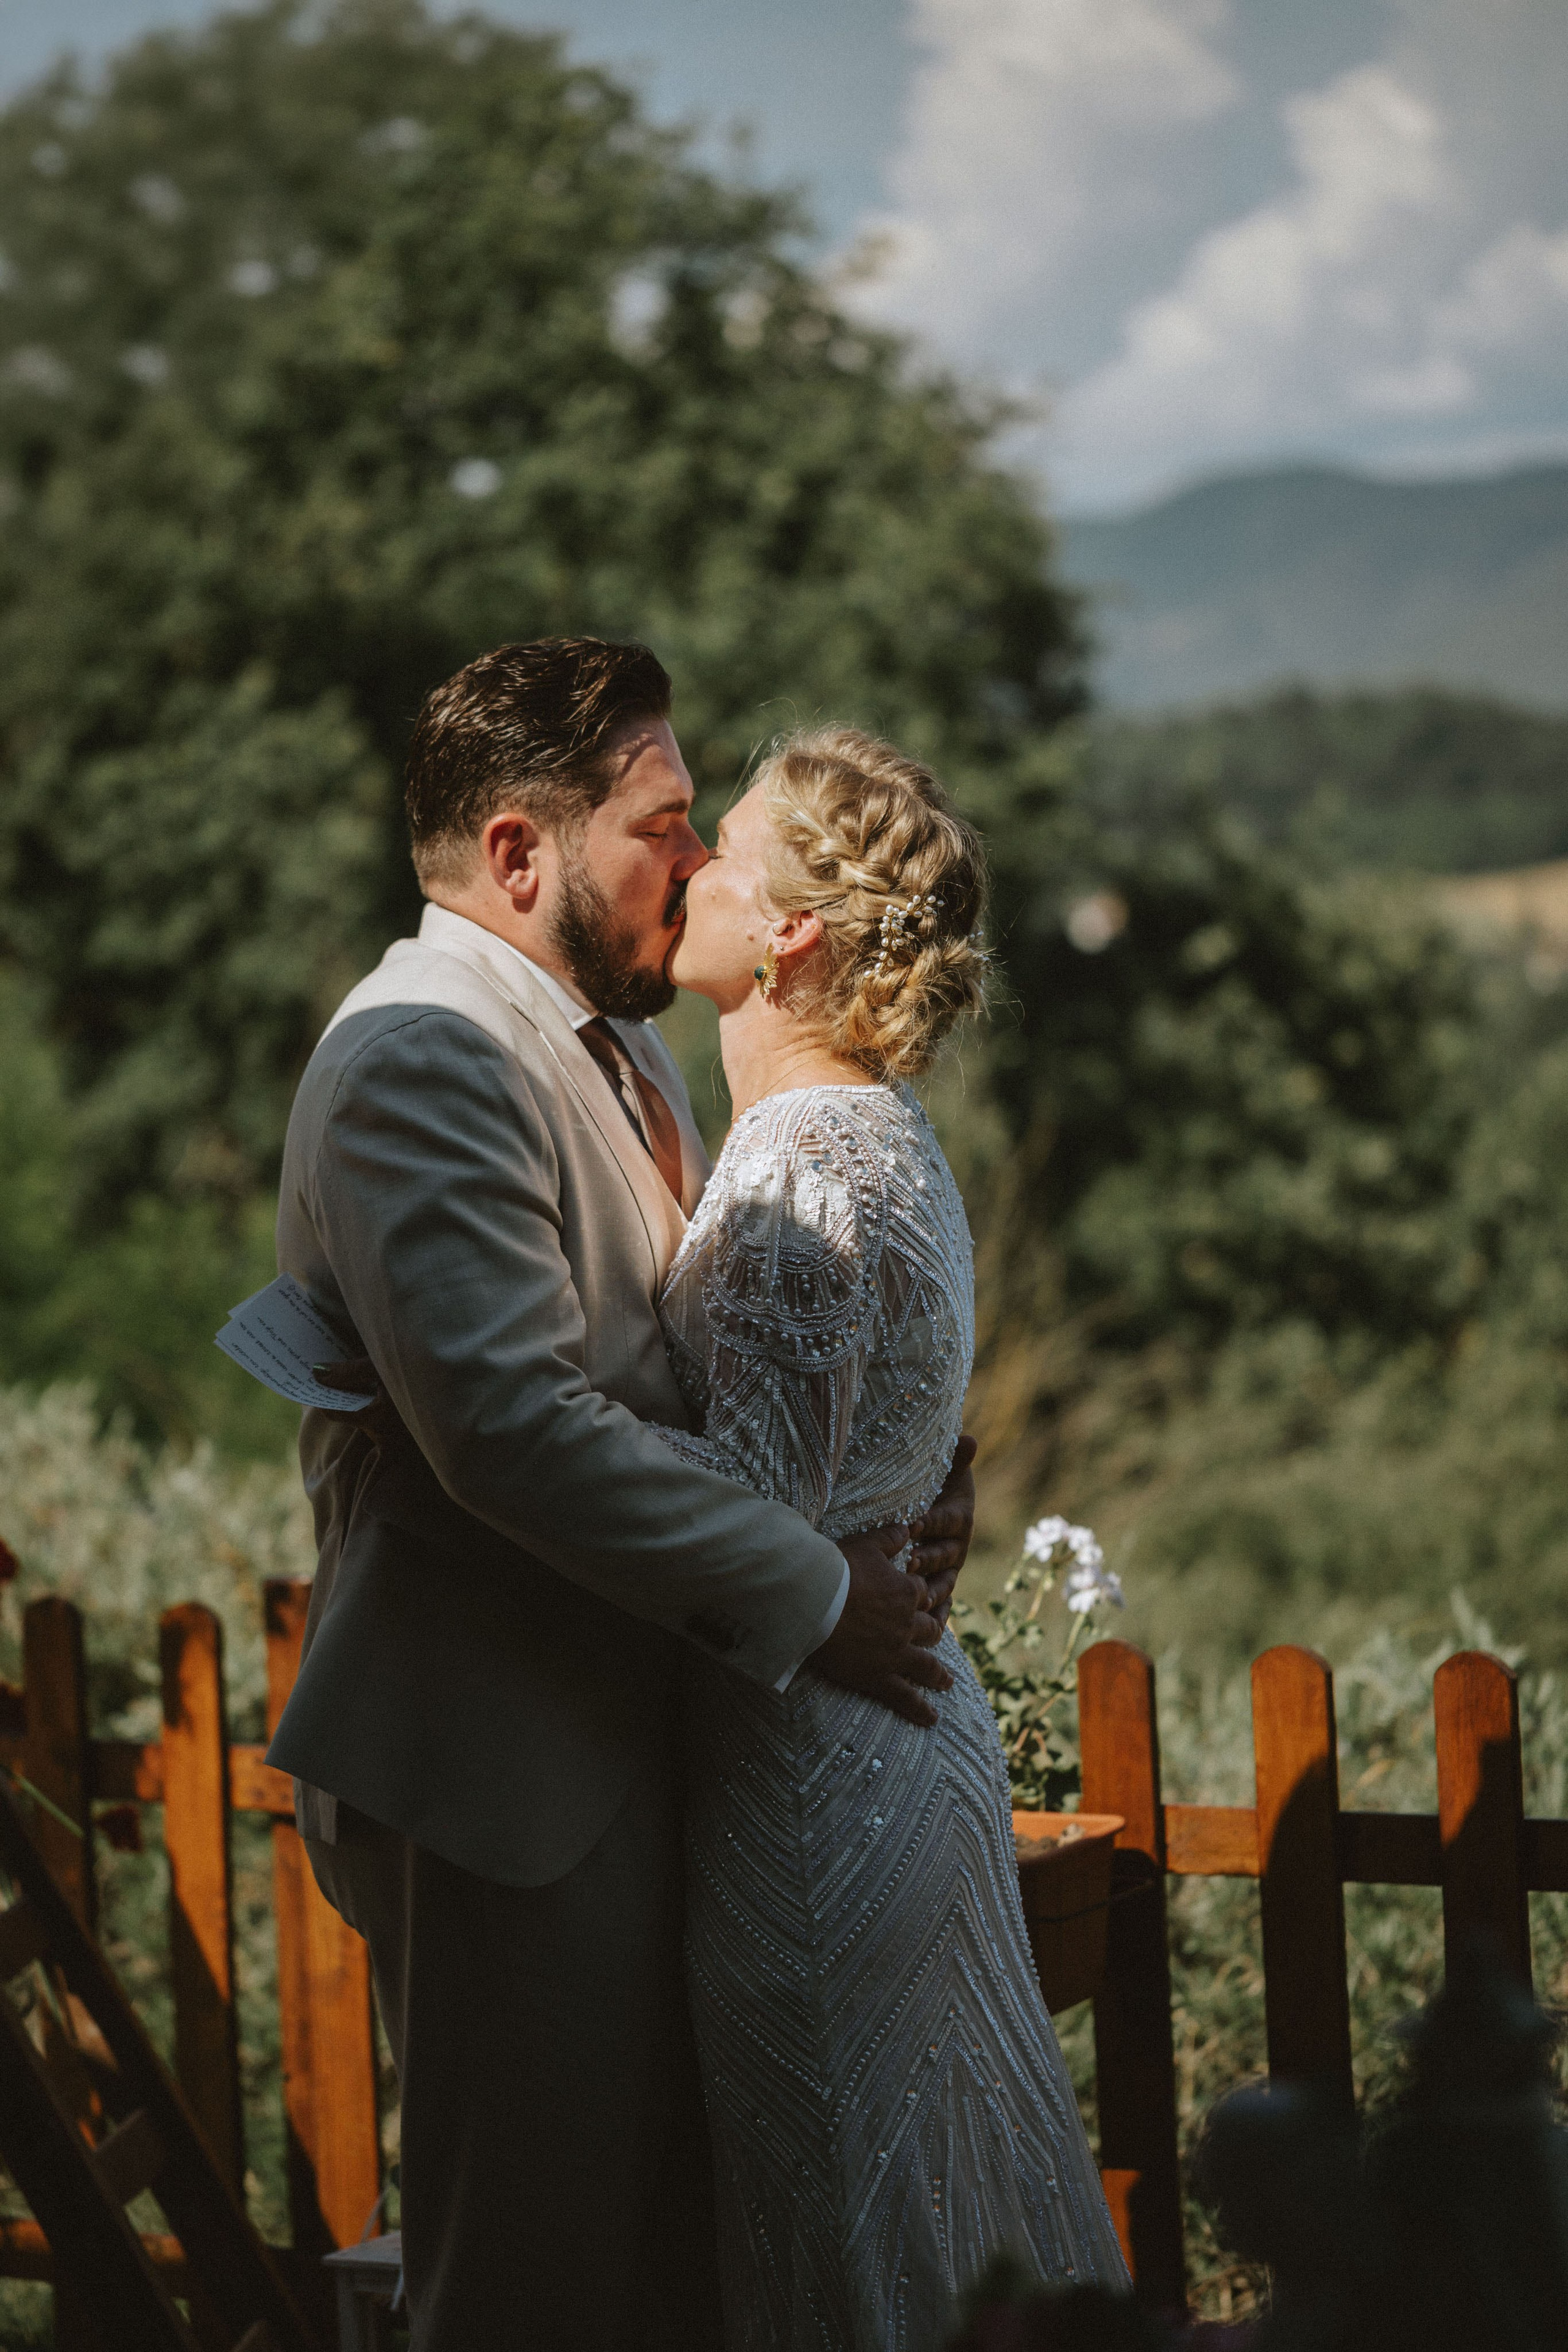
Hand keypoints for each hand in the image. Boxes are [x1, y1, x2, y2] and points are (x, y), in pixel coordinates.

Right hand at [812, 1523, 951, 1727]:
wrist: (812, 1601)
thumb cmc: (836, 1569)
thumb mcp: (866, 1544)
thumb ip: (891, 1537)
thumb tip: (910, 1527)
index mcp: (905, 1592)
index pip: (922, 1594)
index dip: (923, 1595)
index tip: (923, 1597)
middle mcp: (907, 1625)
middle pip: (929, 1630)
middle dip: (933, 1631)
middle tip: (937, 1636)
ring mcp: (895, 1653)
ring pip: (926, 1666)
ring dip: (938, 1675)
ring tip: (947, 1683)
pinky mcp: (878, 1677)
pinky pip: (904, 1697)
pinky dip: (919, 1709)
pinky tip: (931, 1719)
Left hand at [908, 1434, 976, 1630]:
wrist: (927, 1504)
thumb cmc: (932, 1485)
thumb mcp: (942, 1471)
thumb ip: (955, 1458)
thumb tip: (969, 1439)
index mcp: (959, 1517)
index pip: (946, 1521)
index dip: (931, 1522)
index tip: (913, 1523)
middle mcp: (957, 1545)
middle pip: (944, 1555)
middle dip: (927, 1559)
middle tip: (907, 1563)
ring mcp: (948, 1569)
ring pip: (943, 1582)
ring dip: (929, 1590)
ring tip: (911, 1595)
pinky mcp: (939, 1586)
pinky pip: (943, 1605)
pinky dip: (939, 1616)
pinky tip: (931, 1628)